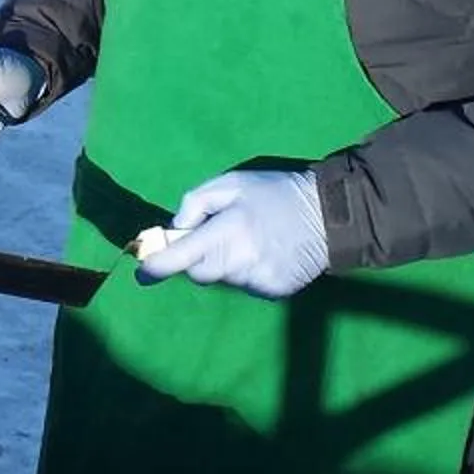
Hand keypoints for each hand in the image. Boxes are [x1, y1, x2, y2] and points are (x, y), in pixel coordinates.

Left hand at [133, 169, 330, 298]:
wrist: (330, 215)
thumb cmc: (275, 193)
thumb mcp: (232, 182)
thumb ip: (196, 202)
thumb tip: (176, 228)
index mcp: (228, 231)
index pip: (182, 257)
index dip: (158, 266)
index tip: (142, 273)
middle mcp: (241, 261)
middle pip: (200, 273)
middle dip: (199, 258)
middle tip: (219, 235)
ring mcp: (259, 280)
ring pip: (225, 279)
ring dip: (227, 263)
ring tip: (251, 239)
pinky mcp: (274, 292)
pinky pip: (247, 285)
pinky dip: (248, 271)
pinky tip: (267, 252)